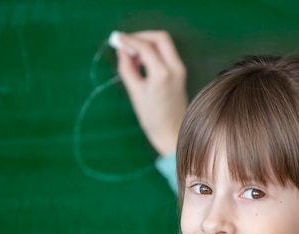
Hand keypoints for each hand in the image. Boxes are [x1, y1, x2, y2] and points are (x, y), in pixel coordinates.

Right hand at [115, 31, 187, 155]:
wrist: (172, 132)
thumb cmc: (151, 117)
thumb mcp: (134, 93)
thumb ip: (127, 69)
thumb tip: (122, 51)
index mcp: (162, 74)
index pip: (145, 46)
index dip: (129, 40)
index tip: (117, 39)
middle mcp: (175, 68)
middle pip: (160, 38)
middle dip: (142, 36)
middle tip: (127, 44)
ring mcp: (180, 69)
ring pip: (165, 44)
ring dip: (147, 44)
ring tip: (133, 57)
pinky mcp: (180, 72)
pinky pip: (167, 53)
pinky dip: (154, 51)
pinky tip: (142, 62)